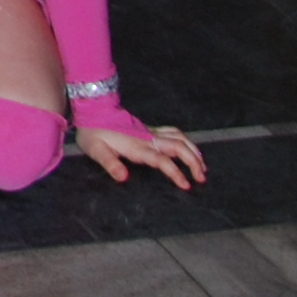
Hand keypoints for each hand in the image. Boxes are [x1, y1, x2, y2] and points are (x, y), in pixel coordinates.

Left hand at [75, 117, 207, 190]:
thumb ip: (110, 163)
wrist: (93, 111)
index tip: (186, 185)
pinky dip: (187, 141)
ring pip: (180, 137)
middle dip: (193, 162)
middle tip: (202, 178)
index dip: (176, 172)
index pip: (162, 160)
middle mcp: (148, 138)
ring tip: (203, 167)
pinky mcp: (151, 130)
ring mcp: (151, 132)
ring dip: (193, 151)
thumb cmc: (93, 133)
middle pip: (178, 147)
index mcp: (137, 147)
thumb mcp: (96, 150)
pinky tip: (191, 149)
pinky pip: (174, 132)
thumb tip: (123, 177)